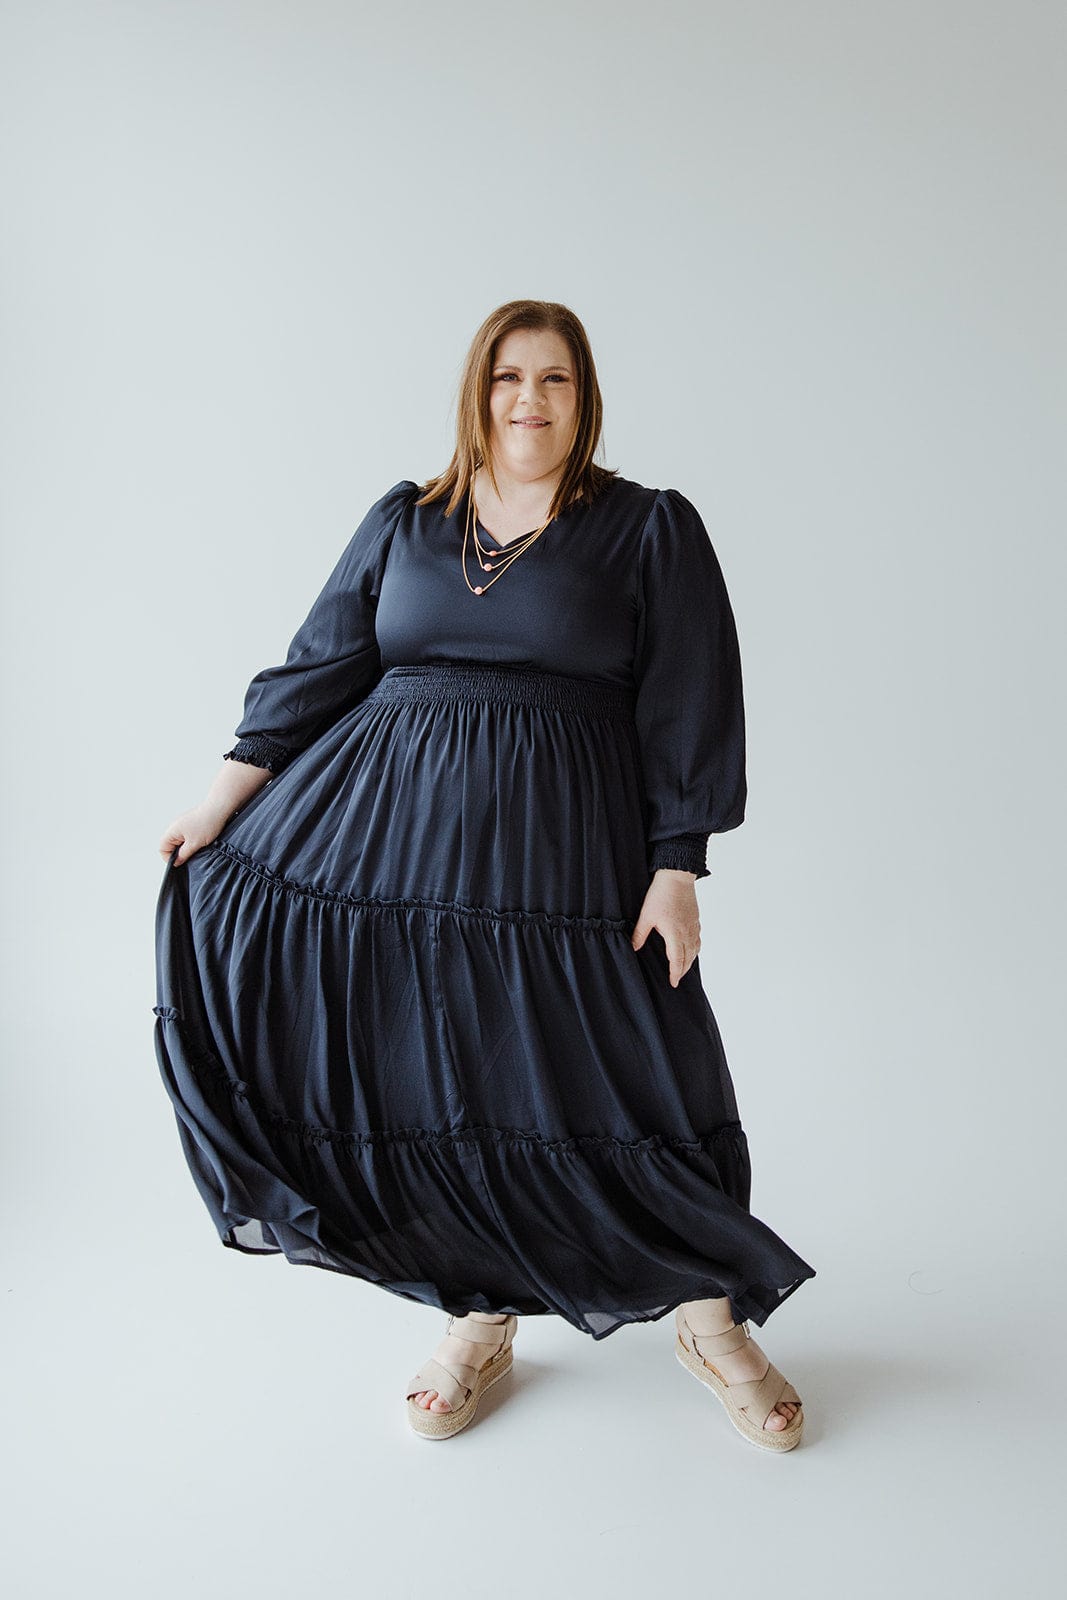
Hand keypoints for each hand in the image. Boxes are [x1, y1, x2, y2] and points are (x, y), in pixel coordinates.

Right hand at [158, 801, 234, 866]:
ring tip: (197, 848)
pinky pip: (187, 837)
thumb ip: (183, 855)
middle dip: (179, 853)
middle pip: (170, 845)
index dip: (169, 858)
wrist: (219, 809)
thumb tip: (176, 862)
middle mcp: (175, 826)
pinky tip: (200, 842)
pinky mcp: (191, 824)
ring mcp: (183, 824)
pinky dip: (192, 842)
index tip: (180, 863)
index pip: (162, 848)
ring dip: (186, 847)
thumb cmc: (207, 823)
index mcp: (172, 831)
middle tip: (190, 856)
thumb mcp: (194, 844)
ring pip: (180, 841)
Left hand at [631, 869, 700, 987]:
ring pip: (695, 949)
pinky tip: (691, 950)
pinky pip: (698, 939)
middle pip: (688, 957)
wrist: (677, 877)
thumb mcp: (646, 915)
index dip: (675, 973)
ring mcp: (693, 926)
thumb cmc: (661, 894)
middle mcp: (687, 932)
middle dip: (683, 970)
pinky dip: (695, 948)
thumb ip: (640, 934)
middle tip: (677, 979)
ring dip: (690, 961)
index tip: (673, 983)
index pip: (677, 960)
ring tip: (684, 968)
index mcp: (675, 934)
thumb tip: (633, 948)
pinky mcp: (695, 919)